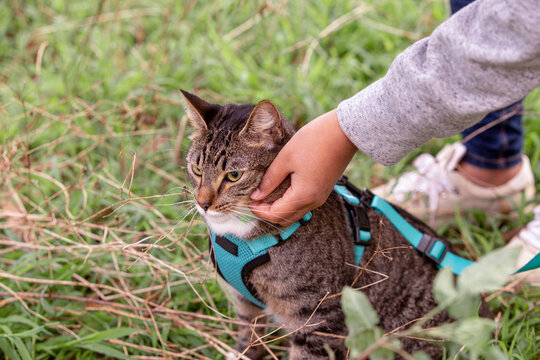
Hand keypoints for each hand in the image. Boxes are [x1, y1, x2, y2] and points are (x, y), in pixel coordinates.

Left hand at [250, 109, 356, 224]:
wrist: (344, 132)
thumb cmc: (315, 141)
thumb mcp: (286, 158)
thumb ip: (270, 179)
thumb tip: (256, 195)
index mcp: (303, 195)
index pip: (275, 214)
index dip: (258, 211)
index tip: (246, 201)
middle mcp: (313, 201)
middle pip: (285, 219)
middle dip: (268, 213)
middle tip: (254, 200)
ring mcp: (320, 197)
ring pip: (295, 213)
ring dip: (279, 208)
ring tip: (264, 194)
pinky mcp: (323, 190)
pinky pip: (303, 204)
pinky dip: (289, 202)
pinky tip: (280, 190)